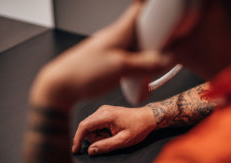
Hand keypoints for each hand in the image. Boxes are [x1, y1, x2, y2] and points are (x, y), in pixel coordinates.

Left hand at [29, 1, 172, 110]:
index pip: (139, 10)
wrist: (62, 84)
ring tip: (157, 61)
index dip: (154, 9)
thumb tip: (167, 59)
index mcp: (119, 31)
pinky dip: (138, 61)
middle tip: (168, 45)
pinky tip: (141, 71)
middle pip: (142, 28)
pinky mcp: (109, 59)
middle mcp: (116, 36)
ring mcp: (112, 47)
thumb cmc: (84, 71)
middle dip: (156, 35)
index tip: (168, 14)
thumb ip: (145, 64)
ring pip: (136, 43)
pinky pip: (129, 55)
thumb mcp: (120, 67)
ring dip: (147, 50)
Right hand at [72, 105, 155, 155]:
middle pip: (86, 127)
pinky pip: (96, 125)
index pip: (84, 126)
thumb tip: (90, 150)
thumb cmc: (138, 128)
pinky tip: (112, 134)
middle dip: (94, 139)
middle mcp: (102, 110)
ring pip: (90, 127)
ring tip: (113, 137)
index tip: (75, 150)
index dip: (77, 139)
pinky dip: (101, 132)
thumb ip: (106, 146)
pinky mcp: (105, 112)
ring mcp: (103, 110)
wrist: (148, 117)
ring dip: (98, 136)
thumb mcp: (124, 141)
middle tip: (109, 142)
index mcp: (106, 115)